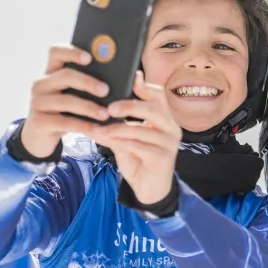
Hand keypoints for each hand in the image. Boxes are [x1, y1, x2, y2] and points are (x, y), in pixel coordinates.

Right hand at [20, 46, 109, 156]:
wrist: (42, 136)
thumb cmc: (67, 110)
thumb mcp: (75, 95)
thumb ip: (90, 83)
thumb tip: (127, 76)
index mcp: (52, 71)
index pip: (56, 52)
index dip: (72, 52)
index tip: (90, 58)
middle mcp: (42, 84)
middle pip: (65, 75)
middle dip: (88, 82)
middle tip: (106, 90)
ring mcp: (37, 103)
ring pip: (66, 101)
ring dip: (89, 107)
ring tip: (106, 114)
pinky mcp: (39, 122)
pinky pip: (64, 122)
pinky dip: (84, 125)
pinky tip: (97, 128)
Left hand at [90, 72, 181, 204]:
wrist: (149, 190)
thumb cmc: (138, 160)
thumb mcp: (126, 140)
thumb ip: (117, 126)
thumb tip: (97, 112)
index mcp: (164, 119)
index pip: (158, 96)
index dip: (145, 86)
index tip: (132, 76)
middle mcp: (171, 128)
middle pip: (153, 108)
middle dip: (130, 105)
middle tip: (109, 108)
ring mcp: (169, 143)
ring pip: (143, 129)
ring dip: (118, 128)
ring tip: (99, 129)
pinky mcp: (163, 158)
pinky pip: (139, 146)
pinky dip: (121, 142)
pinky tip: (107, 140)